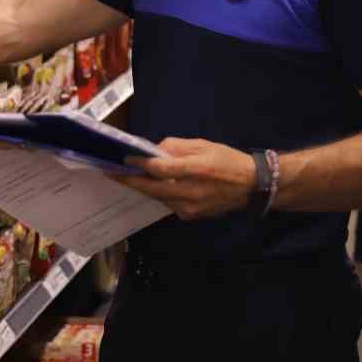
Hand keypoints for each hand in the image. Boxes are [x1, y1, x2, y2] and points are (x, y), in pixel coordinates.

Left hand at [113, 138, 256, 220]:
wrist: (250, 186)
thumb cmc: (227, 160)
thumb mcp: (203, 145)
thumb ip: (177, 147)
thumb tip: (155, 151)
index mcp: (195, 170)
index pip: (160, 168)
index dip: (140, 164)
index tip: (123, 159)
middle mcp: (190, 192)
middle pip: (151, 188)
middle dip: (129, 181)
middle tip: (110, 173)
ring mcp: (189, 208)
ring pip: (158, 197)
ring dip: (143, 187)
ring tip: (128, 177)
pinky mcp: (190, 216)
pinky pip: (168, 203)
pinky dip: (160, 194)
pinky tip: (155, 185)